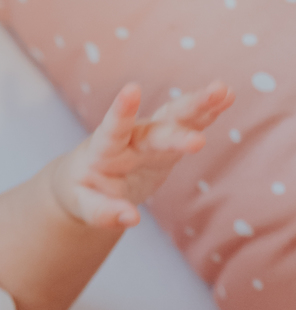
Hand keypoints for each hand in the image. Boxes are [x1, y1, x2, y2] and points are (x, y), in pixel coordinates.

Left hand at [50, 81, 233, 229]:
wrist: (88, 178)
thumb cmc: (81, 191)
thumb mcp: (82, 206)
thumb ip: (102, 212)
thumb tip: (131, 219)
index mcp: (103, 151)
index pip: (112, 130)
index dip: (121, 111)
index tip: (132, 90)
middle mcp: (130, 138)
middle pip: (155, 130)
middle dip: (177, 130)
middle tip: (199, 137)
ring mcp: (151, 137)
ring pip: (175, 117)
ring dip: (199, 105)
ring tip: (225, 91)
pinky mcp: (167, 143)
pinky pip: (188, 124)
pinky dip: (207, 112)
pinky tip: (227, 96)